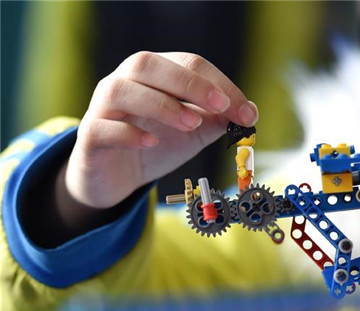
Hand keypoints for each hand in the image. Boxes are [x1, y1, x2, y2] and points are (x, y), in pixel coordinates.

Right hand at [66, 51, 258, 208]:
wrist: (118, 177)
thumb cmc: (156, 144)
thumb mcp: (194, 131)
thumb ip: (218, 120)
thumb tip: (248, 113)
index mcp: (155, 74)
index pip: (188, 64)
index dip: (220, 84)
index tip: (247, 112)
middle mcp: (125, 81)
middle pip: (149, 65)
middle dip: (189, 83)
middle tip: (220, 105)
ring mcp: (103, 108)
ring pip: (121, 90)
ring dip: (160, 104)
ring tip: (191, 123)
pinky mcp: (90, 137)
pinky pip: (101, 128)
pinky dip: (128, 134)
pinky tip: (151, 142)